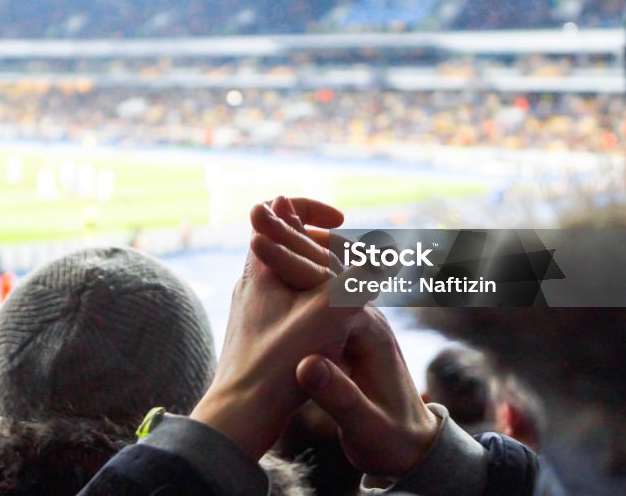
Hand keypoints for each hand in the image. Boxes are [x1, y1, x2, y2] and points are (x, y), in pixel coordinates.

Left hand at [190, 197, 355, 459]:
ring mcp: (253, 308)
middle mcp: (251, 282)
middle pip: (286, 240)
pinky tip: (335, 322)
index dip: (312, 209)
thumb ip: (357, 280)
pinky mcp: (258, 333)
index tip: (341, 225)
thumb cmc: (279, 364)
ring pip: (289, 273)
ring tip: (350, 285)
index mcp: (260, 266)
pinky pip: (289, 301)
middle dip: (324, 240)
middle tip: (353, 252)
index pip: (278, 209)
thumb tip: (385, 253)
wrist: (239, 416)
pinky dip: (314, 299)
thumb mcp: (329, 315)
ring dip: (321, 271)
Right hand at [251, 198, 439, 476]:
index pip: (331, 284)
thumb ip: (339, 396)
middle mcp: (366, 316)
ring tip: (262, 224)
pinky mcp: (349, 331)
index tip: (258, 243)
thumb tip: (308, 364)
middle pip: (329, 267)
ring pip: (326, 273)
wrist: (414, 448)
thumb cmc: (391, 441)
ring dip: (297, 247)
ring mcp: (358, 321)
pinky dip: (302, 269)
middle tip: (260, 210)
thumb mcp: (366, 426)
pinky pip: (324, 289)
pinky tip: (277, 261)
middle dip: (294, 239)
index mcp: (368, 331)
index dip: (294, 261)